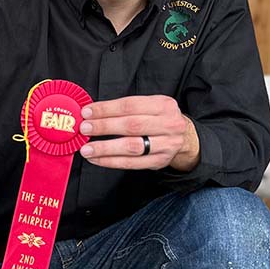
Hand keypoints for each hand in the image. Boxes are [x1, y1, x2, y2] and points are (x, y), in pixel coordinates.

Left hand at [77, 95, 199, 170]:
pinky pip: (131, 163)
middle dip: (104, 127)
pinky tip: (97, 159)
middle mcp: (168, 124)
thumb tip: (93, 113)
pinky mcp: (159, 161)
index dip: (106, 109)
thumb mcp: (150, 106)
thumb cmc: (159, 119)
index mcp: (163, 105)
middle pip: (131, 126)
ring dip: (105, 148)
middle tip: (85, 129)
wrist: (184, 137)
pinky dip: (111, 161)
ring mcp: (165, 144)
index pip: (130, 105)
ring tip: (87, 148)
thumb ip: (126, 108)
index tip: (87, 112)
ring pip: (131, 147)